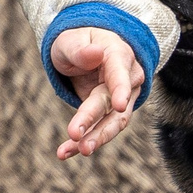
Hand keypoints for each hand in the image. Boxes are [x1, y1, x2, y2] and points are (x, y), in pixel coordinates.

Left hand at [51, 27, 142, 159]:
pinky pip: (100, 131)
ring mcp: (122, 99)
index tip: (119, 106)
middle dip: (94, 120)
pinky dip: (82, 142)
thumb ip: (81, 49)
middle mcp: (127, 79)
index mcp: (119, 55)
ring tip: (74, 150)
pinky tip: (64, 153)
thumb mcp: (72, 40)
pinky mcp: (110, 115)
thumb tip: (96, 54)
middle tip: (75, 134)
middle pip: (113, 103)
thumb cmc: (79, 41)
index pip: (121, 73)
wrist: (86, 50)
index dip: (121, 89)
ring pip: (112, 123)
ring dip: (93, 139)